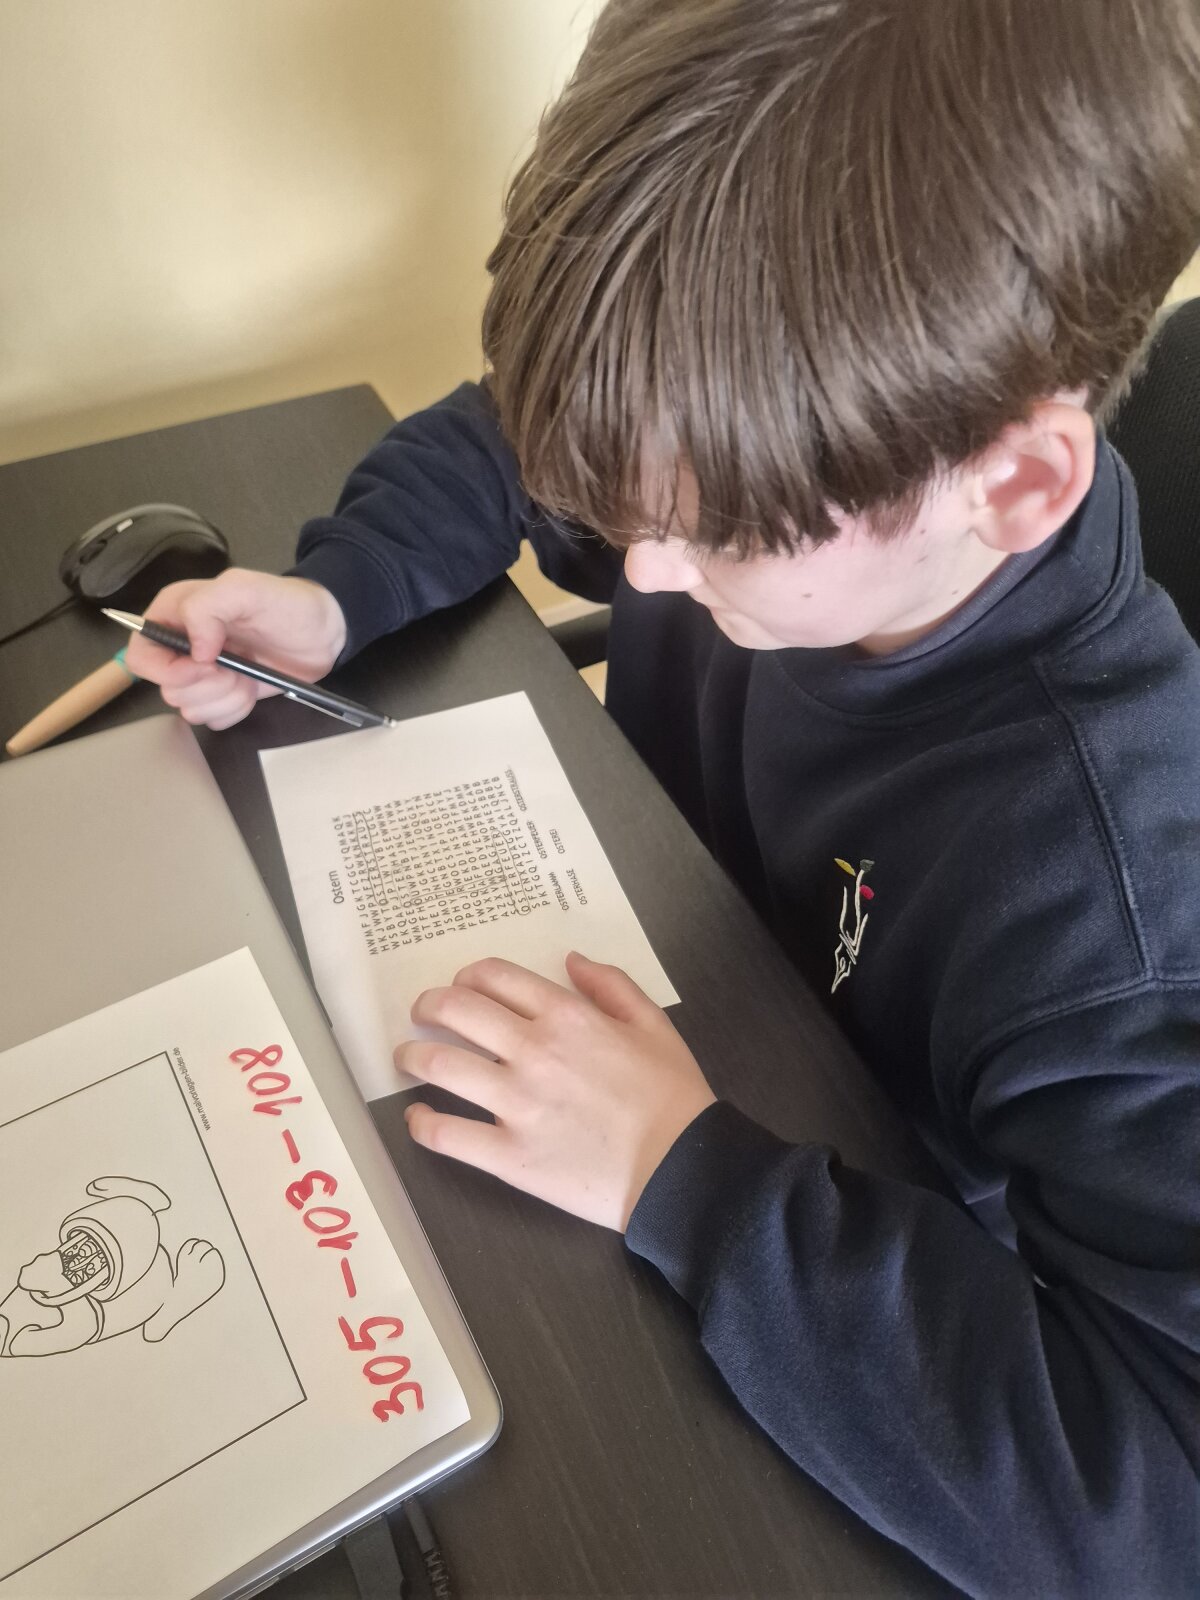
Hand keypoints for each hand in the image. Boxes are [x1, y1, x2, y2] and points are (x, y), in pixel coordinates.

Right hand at [124, 567, 347, 729]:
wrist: (323, 632)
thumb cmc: (287, 605)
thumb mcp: (246, 590)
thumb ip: (208, 607)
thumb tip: (194, 650)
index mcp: (174, 614)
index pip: (141, 654)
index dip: (167, 669)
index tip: (204, 665)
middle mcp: (181, 647)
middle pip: (167, 689)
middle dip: (207, 685)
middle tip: (236, 668)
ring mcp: (202, 675)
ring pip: (189, 709)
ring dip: (224, 698)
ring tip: (248, 676)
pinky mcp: (222, 696)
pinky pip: (212, 720)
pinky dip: (234, 711)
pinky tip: (252, 691)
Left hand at [398, 953, 715, 1230]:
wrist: (682, 1169)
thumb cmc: (673, 1097)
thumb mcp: (653, 1024)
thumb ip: (611, 984)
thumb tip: (571, 959)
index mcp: (567, 1016)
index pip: (494, 978)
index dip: (466, 976)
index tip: (459, 987)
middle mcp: (533, 1052)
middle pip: (455, 1010)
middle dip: (429, 1006)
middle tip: (422, 1014)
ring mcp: (516, 1105)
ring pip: (438, 1065)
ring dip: (413, 1056)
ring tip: (407, 1058)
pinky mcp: (509, 1156)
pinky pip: (446, 1134)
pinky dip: (421, 1123)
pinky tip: (417, 1117)